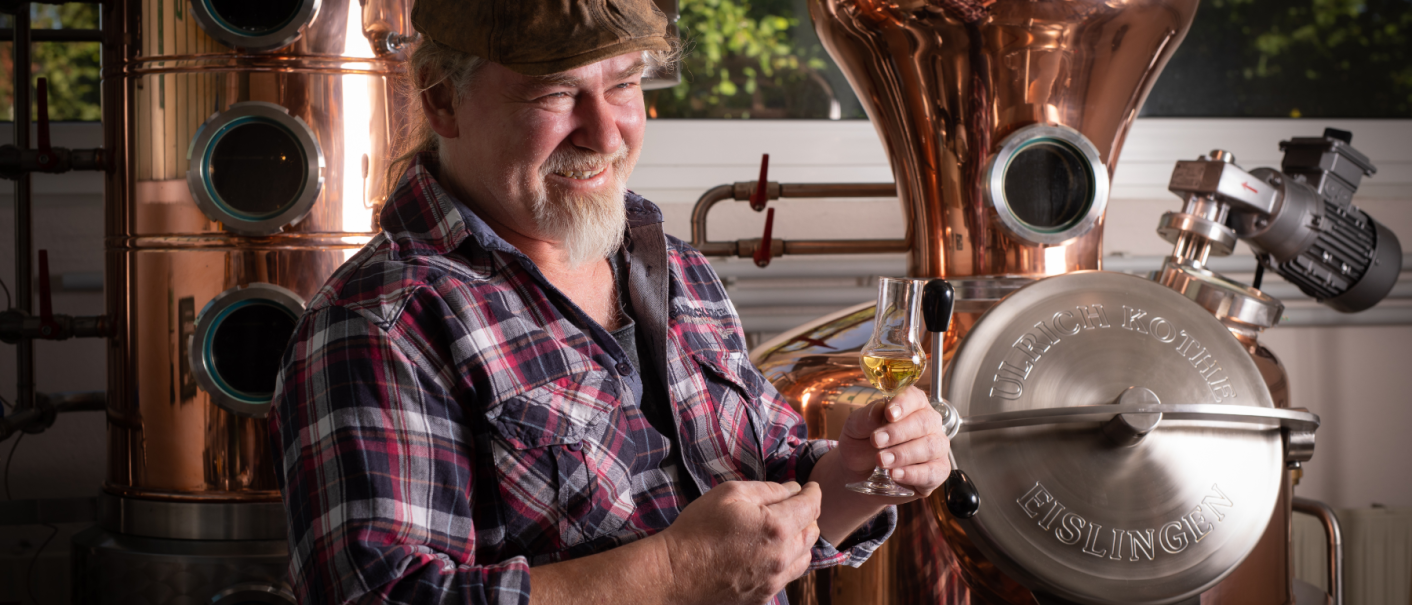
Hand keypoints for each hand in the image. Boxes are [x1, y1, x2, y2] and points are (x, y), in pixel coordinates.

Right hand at [657, 481, 821, 604]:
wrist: (675, 574)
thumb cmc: (699, 529)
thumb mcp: (730, 494)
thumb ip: (768, 489)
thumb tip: (792, 489)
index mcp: (776, 527)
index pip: (810, 507)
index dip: (813, 492)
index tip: (812, 486)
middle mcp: (782, 557)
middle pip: (812, 534)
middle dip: (809, 516)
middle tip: (798, 506)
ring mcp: (774, 581)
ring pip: (804, 558)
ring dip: (801, 541)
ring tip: (789, 530)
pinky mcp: (763, 597)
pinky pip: (787, 577)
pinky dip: (787, 562)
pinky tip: (772, 553)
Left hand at [837, 386, 951, 499]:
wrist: (858, 470)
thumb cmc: (863, 442)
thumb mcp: (856, 427)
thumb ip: (866, 417)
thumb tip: (879, 409)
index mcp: (912, 404)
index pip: (914, 398)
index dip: (903, 404)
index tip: (888, 413)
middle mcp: (929, 423)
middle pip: (923, 423)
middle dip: (899, 433)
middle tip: (877, 441)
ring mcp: (937, 446)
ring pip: (929, 447)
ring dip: (904, 455)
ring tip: (882, 461)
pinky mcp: (938, 470)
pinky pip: (932, 472)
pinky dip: (913, 474)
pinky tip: (895, 474)